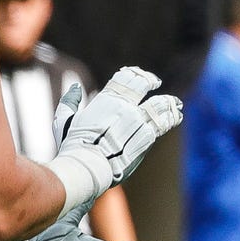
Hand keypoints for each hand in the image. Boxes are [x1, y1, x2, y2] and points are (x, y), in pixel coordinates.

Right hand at [48, 67, 183, 210]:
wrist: (86, 167)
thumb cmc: (72, 145)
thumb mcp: (64, 121)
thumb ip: (69, 102)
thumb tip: (74, 87)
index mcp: (105, 100)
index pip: (124, 78)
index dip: (133, 73)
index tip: (138, 75)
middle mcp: (124, 107)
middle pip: (143, 84)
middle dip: (150, 81)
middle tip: (155, 83)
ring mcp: (137, 121)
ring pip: (160, 103)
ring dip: (167, 101)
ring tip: (173, 102)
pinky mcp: (147, 136)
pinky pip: (164, 122)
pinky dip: (171, 117)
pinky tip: (175, 116)